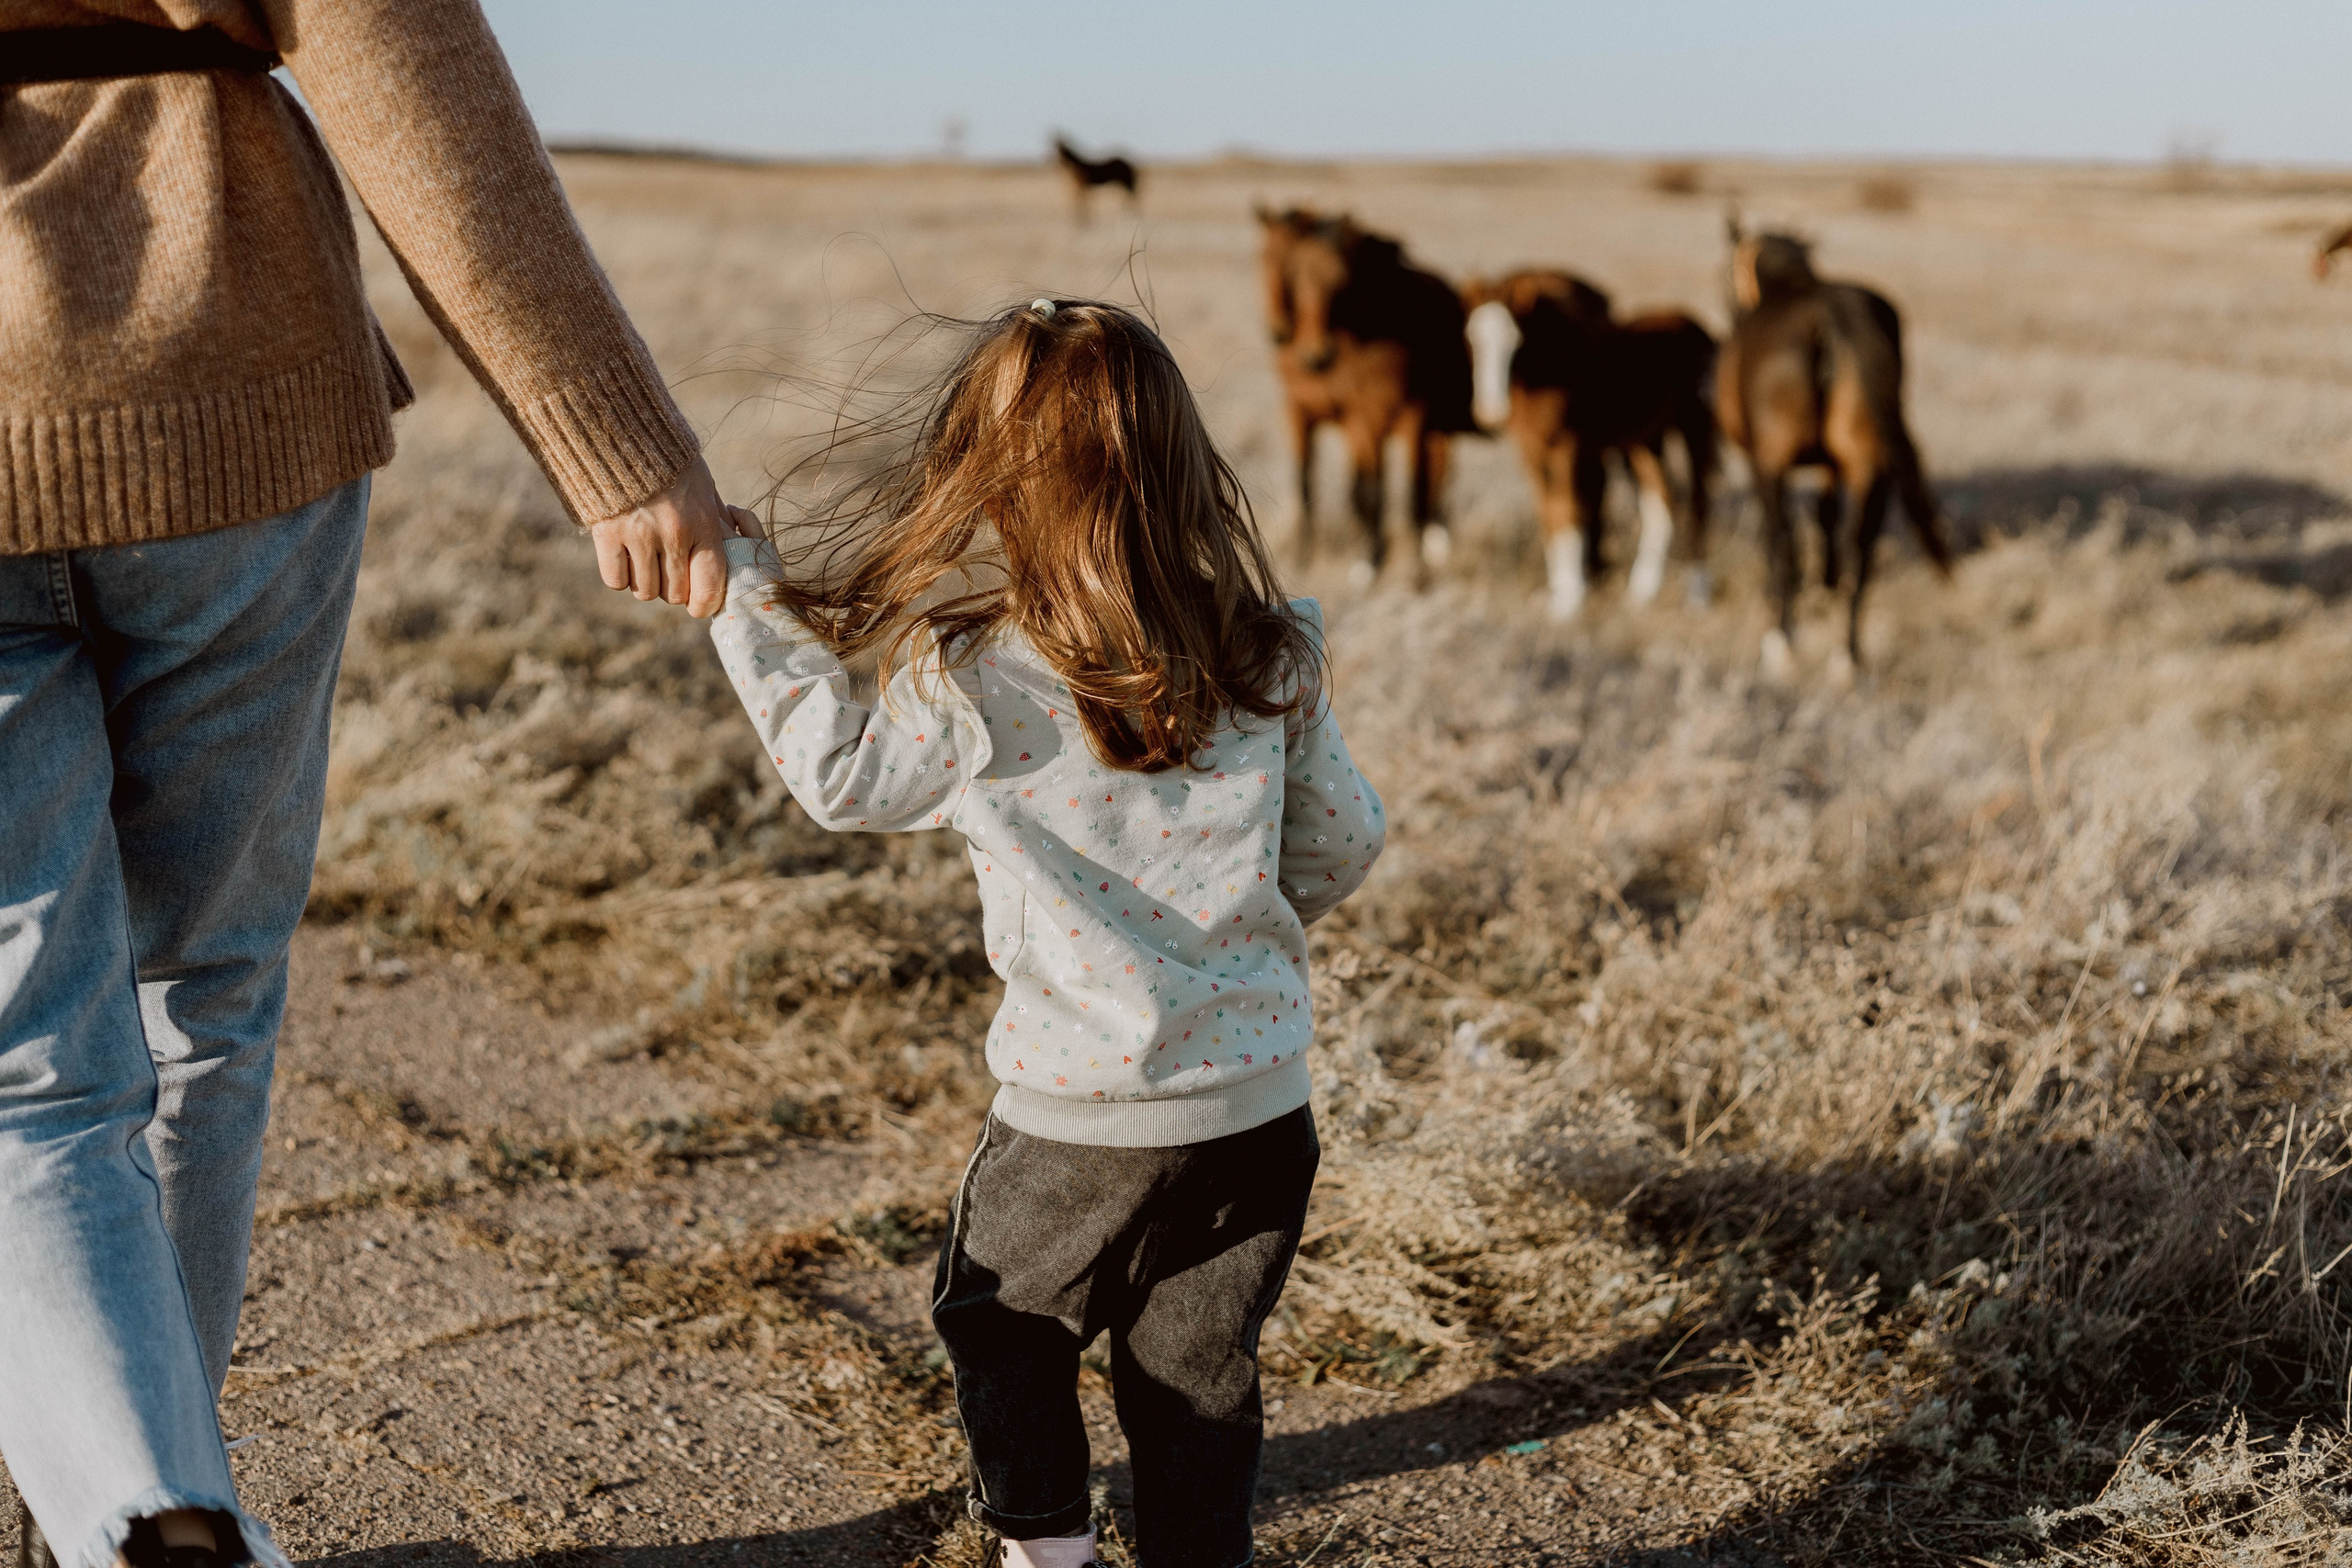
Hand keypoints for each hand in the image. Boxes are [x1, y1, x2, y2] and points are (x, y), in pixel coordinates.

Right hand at [589, 457, 733, 617]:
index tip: (697, 605)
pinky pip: (616, 580)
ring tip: (643, 561)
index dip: (703, 604)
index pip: (710, 585)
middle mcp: (674, 534)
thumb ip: (713, 518)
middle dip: (671, 588)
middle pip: (674, 593)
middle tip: (666, 570)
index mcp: (703, 523)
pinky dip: (620, 575)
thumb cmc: (668, 459)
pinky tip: (622, 556)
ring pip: (645, 591)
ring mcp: (639, 536)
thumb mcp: (702, 484)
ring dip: (644, 582)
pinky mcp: (607, 534)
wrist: (621, 429)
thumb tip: (730, 546)